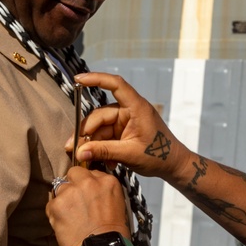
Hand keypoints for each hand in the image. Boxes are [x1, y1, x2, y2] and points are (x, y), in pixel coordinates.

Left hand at [45, 167, 131, 245]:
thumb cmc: (113, 233)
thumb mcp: (117, 204)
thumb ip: (102, 192)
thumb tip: (88, 191)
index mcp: (107, 181)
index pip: (91, 173)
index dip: (87, 184)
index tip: (87, 195)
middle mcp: (89, 182)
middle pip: (74, 173)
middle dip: (73, 184)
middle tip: (76, 201)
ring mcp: (71, 192)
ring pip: (60, 187)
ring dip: (63, 199)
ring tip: (70, 216)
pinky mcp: (57, 204)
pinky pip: (51, 204)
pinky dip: (55, 214)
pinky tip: (65, 225)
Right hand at [66, 73, 191, 182]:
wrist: (173, 166)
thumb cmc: (159, 156)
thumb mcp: (130, 154)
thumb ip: (104, 151)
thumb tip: (79, 152)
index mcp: (137, 107)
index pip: (116, 85)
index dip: (97, 79)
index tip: (78, 80)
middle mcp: (129, 111)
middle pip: (100, 115)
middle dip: (86, 132)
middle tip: (72, 148)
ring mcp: (125, 122)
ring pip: (100, 128)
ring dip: (93, 144)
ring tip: (88, 160)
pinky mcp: (123, 132)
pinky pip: (105, 137)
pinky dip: (102, 149)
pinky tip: (105, 163)